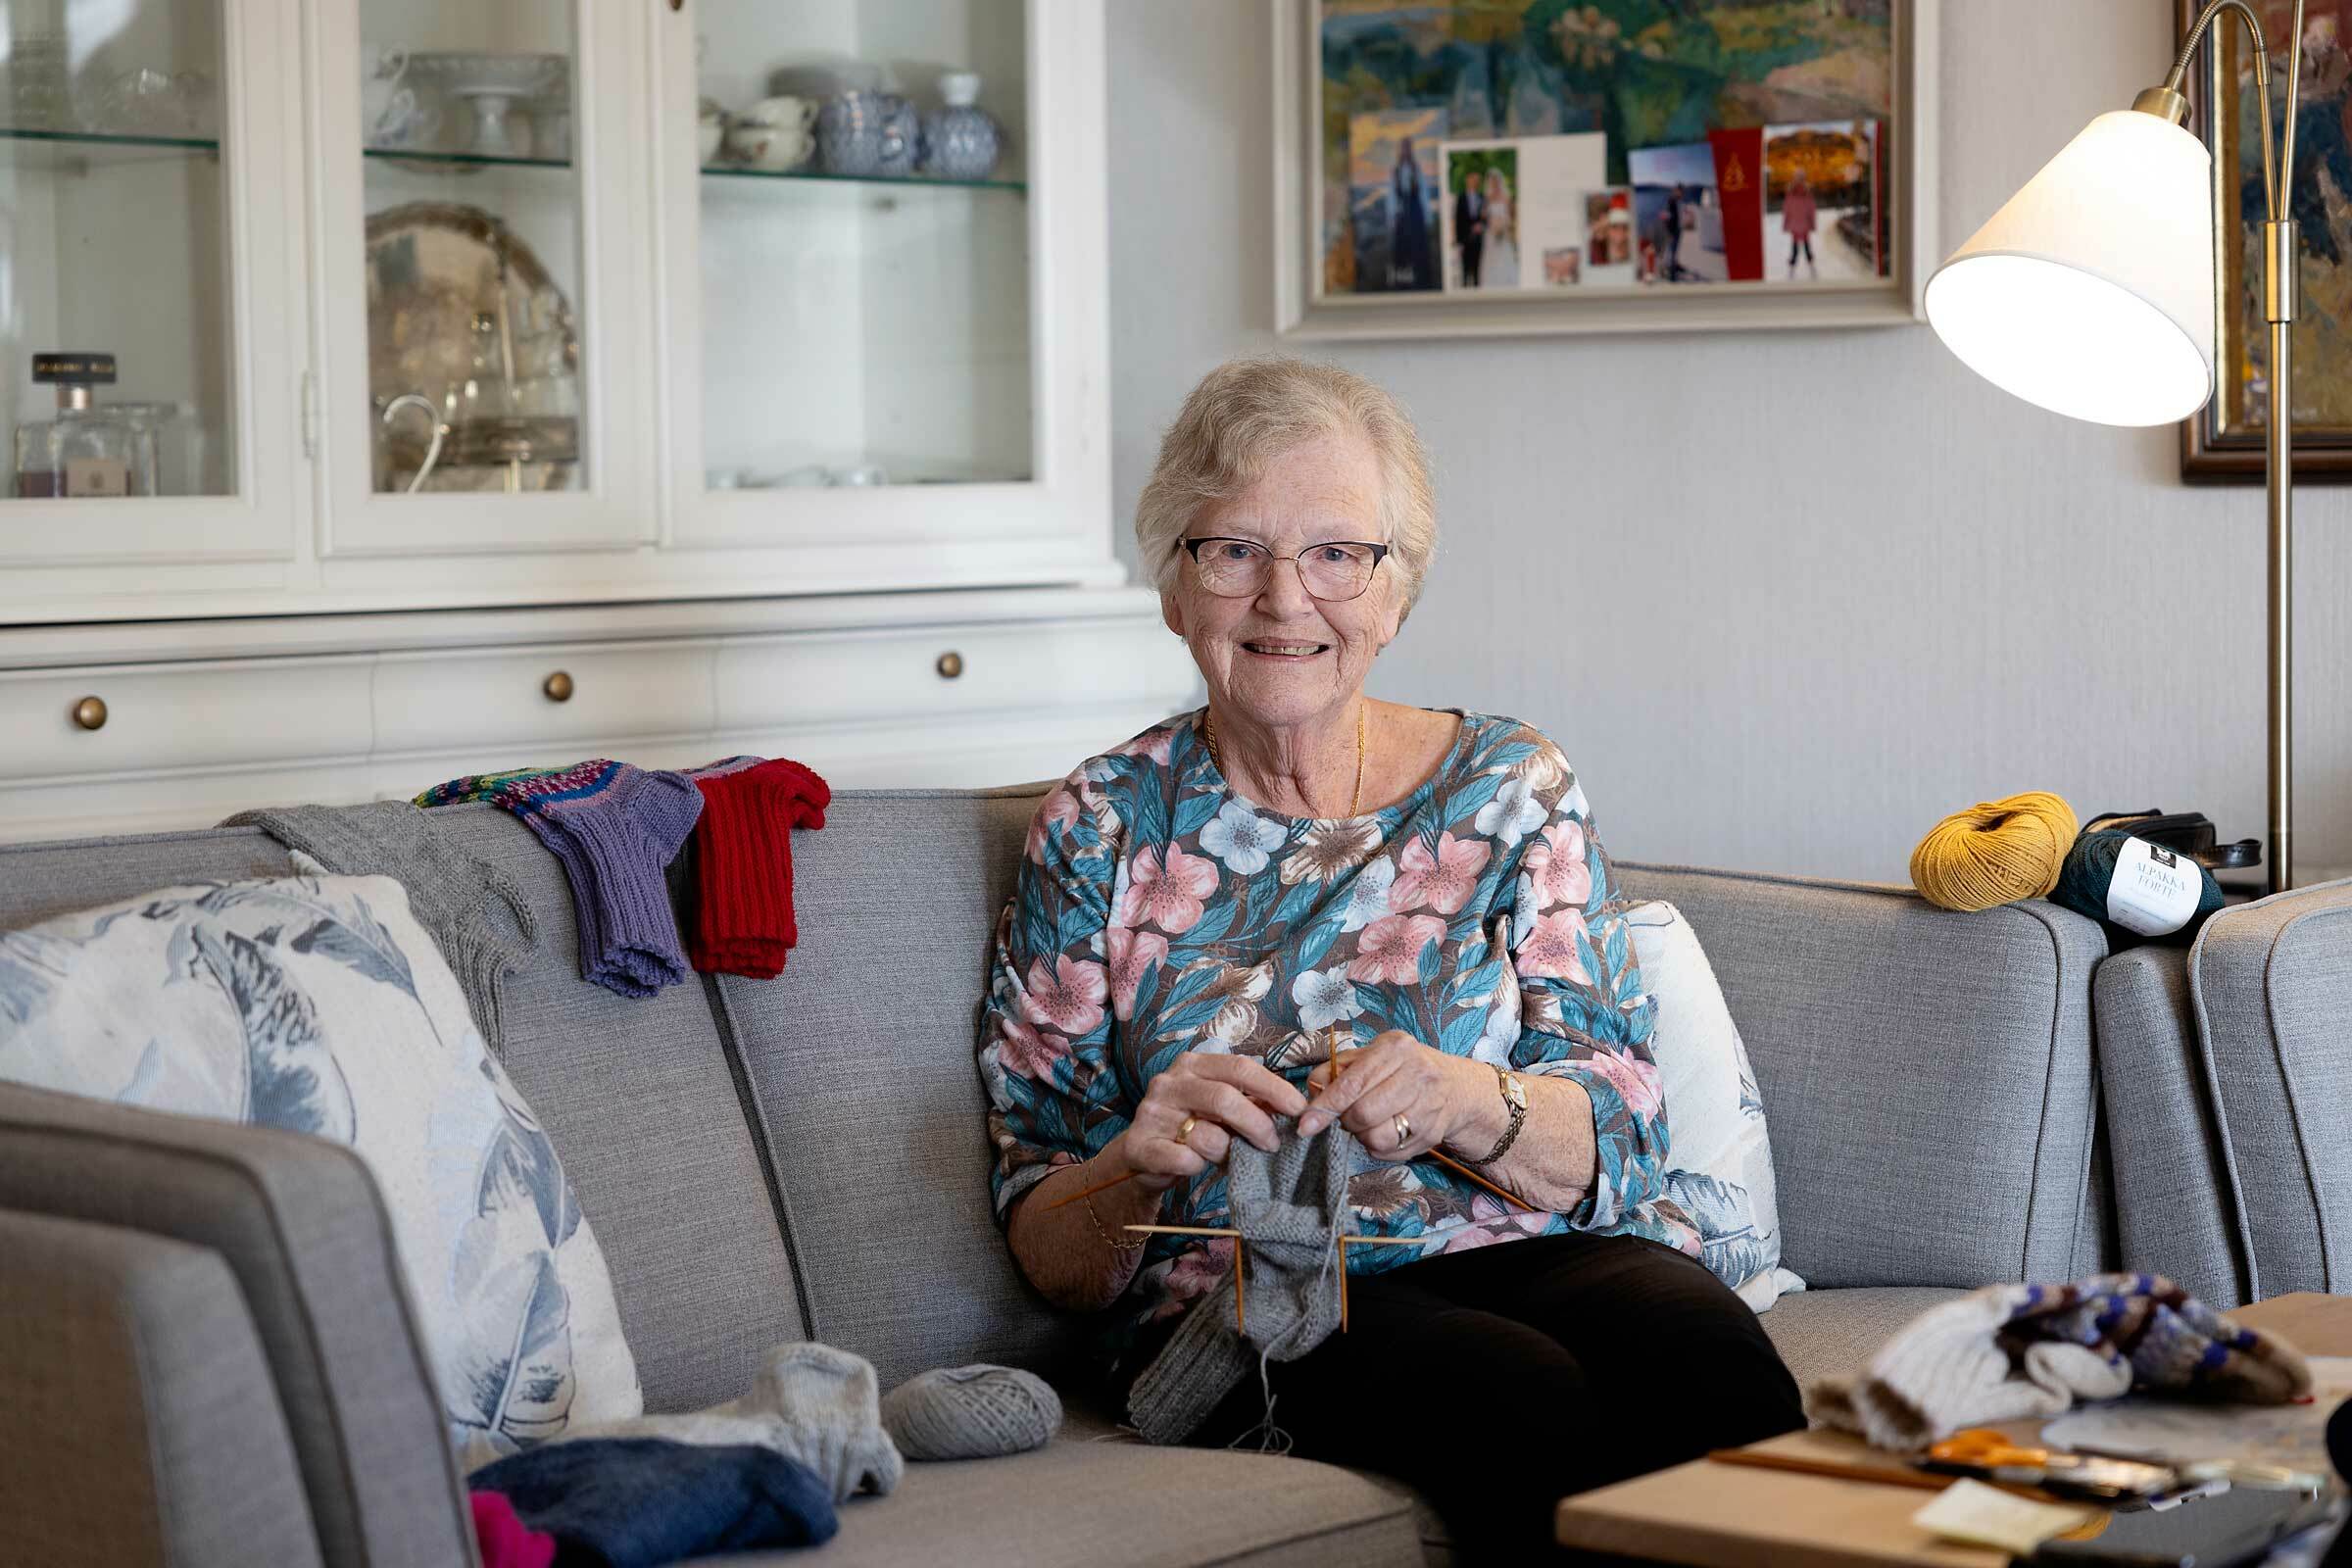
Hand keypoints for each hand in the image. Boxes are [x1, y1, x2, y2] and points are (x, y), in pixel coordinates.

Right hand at [1113, 1051, 1308, 1192]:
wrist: (1144, 1156)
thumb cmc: (1191, 1127)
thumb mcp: (1220, 1108)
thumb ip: (1250, 1101)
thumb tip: (1294, 1106)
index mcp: (1192, 1065)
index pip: (1240, 1067)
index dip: (1273, 1088)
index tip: (1298, 1108)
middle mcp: (1168, 1082)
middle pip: (1225, 1098)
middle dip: (1257, 1124)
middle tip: (1273, 1144)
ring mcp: (1152, 1113)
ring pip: (1207, 1135)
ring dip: (1227, 1152)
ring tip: (1228, 1156)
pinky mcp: (1139, 1145)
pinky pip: (1185, 1159)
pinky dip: (1199, 1166)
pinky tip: (1196, 1164)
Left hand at [1297, 1031, 1478, 1162]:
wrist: (1455, 1087)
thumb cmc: (1403, 1068)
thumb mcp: (1372, 1054)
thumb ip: (1337, 1069)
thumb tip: (1312, 1091)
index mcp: (1397, 1049)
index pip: (1353, 1083)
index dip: (1326, 1105)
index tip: (1307, 1122)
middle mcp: (1417, 1075)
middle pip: (1363, 1113)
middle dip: (1345, 1120)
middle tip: (1347, 1114)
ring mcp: (1428, 1107)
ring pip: (1377, 1137)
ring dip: (1361, 1135)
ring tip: (1367, 1122)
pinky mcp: (1431, 1134)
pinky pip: (1390, 1152)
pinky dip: (1377, 1146)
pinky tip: (1383, 1130)